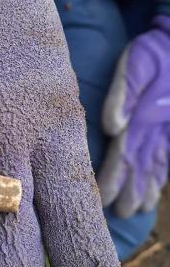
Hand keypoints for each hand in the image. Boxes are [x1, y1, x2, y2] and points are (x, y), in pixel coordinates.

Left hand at [99, 15, 169, 217]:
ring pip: (158, 165)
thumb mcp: (135, 64)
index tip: (103, 201)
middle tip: (118, 215)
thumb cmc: (156, 50)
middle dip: (129, 191)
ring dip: (147, 189)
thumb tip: (112, 127)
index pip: (126, 155)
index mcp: (144, 118)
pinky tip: (157, 190)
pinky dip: (163, 175)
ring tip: (137, 210)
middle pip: (141, 166)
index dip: (114, 179)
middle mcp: (158, 129)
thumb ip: (122, 94)